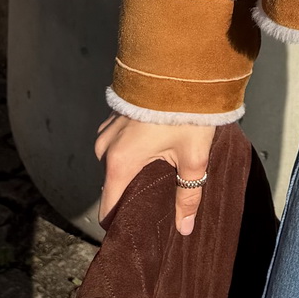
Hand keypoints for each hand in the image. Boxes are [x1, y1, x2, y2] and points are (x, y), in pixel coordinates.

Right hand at [95, 113, 215, 235]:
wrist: (179, 66)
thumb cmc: (185, 112)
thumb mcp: (193, 157)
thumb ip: (188, 195)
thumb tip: (183, 229)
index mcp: (119, 162)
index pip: (109, 208)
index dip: (122, 223)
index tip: (138, 230)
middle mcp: (105, 148)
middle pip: (114, 185)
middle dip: (133, 194)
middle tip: (159, 199)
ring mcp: (106, 130)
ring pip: (116, 164)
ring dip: (134, 170)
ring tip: (160, 172)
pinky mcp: (114, 117)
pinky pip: (117, 145)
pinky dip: (132, 152)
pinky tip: (154, 149)